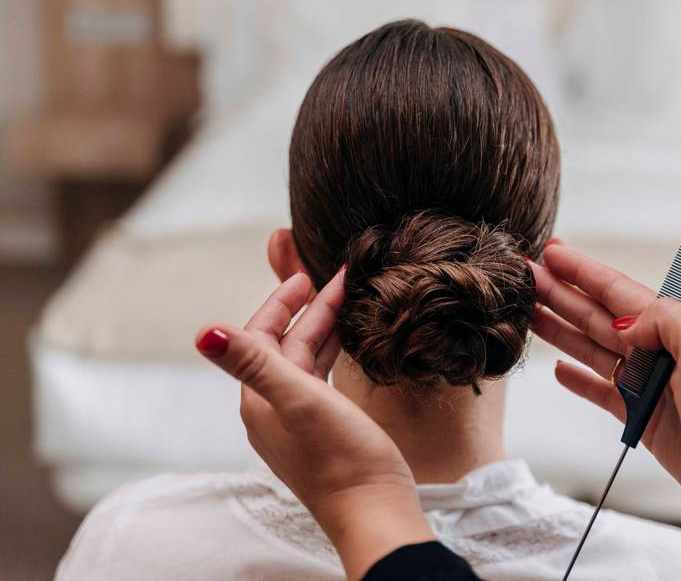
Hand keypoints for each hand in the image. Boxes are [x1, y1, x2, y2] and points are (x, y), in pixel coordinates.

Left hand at [195, 271, 432, 579]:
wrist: (374, 510)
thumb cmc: (341, 460)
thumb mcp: (298, 401)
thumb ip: (254, 364)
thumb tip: (204, 332)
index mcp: (259, 400)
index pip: (261, 335)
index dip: (282, 301)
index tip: (305, 273)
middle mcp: (272, 408)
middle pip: (286, 344)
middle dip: (309, 308)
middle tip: (337, 278)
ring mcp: (297, 421)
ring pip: (306, 359)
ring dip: (324, 327)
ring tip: (348, 299)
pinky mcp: (322, 430)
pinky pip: (320, 377)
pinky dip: (331, 352)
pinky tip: (347, 344)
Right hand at [529, 244, 680, 556]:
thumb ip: (665, 320)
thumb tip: (626, 322)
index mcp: (673, 328)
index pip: (617, 291)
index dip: (582, 271)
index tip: (552, 252)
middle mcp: (656, 351)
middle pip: (596, 315)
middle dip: (561, 293)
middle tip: (526, 275)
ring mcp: (645, 384)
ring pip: (591, 348)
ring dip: (560, 328)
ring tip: (529, 310)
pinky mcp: (640, 417)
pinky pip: (599, 390)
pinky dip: (578, 379)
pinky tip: (559, 368)